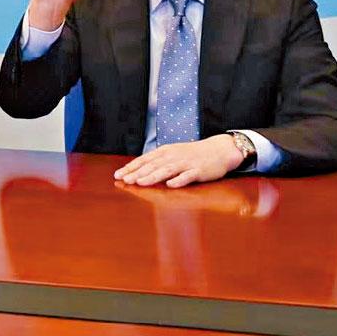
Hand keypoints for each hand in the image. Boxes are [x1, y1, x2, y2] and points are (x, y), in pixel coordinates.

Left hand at [113, 134, 244, 187]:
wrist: (218, 150)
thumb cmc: (193, 154)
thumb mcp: (173, 154)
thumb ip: (158, 161)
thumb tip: (139, 170)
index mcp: (165, 151)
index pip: (145, 159)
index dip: (131, 167)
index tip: (118, 175)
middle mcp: (173, 156)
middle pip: (153, 165)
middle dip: (137, 173)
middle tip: (124, 180)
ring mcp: (186, 163)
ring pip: (167, 170)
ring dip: (153, 176)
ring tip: (140, 182)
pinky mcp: (199, 171)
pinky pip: (188, 176)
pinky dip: (179, 180)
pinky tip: (170, 185)